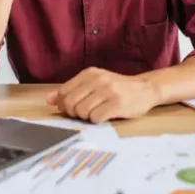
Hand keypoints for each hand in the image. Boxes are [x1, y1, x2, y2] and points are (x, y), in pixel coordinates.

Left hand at [45, 67, 160, 123]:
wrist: (145, 89)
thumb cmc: (117, 88)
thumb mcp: (94, 84)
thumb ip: (72, 90)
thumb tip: (49, 100)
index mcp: (89, 73)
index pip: (64, 92)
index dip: (64, 105)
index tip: (73, 109)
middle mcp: (98, 79)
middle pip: (71, 103)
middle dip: (74, 113)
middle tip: (85, 113)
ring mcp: (108, 91)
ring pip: (82, 111)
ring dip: (87, 117)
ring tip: (97, 113)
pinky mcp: (117, 103)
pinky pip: (96, 118)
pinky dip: (97, 120)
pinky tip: (105, 116)